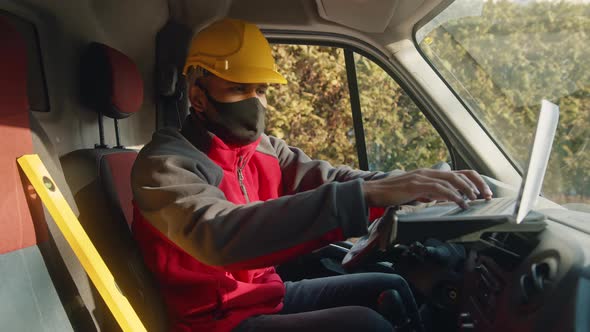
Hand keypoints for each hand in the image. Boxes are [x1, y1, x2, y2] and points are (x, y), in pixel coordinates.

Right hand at [362, 169, 492, 208]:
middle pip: (460, 174)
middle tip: (486, 196)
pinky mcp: (417, 185)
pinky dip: (453, 196)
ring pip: (452, 180)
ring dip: (467, 190)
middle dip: (477, 185)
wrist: (373, 192)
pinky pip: (440, 189)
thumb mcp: (416, 193)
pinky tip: (460, 202)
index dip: (473, 181)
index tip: (484, 192)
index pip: (458, 173)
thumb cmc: (392, 194)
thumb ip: (430, 194)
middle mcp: (428, 172)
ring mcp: (422, 177)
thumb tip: (444, 199)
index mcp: (429, 174)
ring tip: (475, 200)